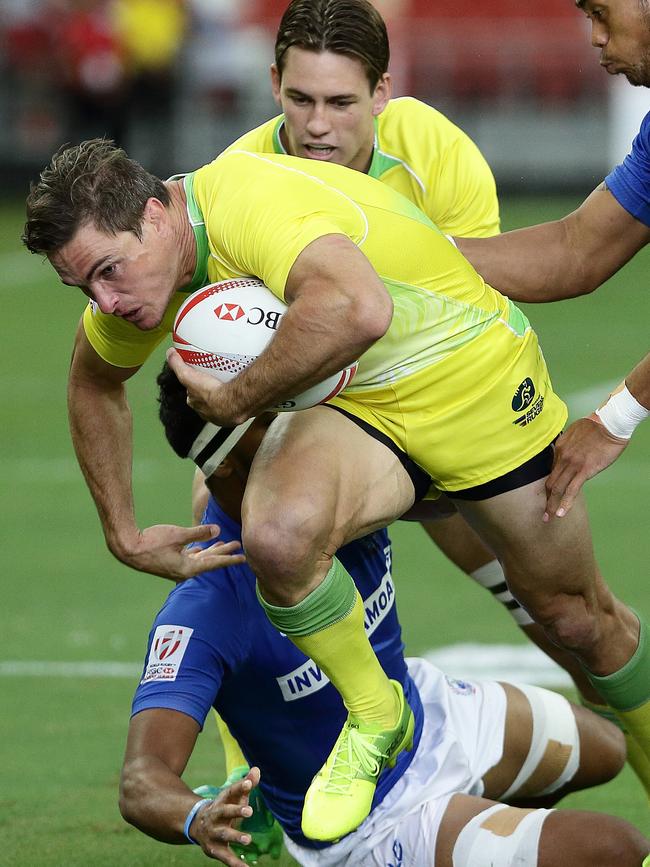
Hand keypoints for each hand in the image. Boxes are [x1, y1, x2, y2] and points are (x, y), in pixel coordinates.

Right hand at [114, 523, 245, 581]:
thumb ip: (199, 533)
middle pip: (209, 561)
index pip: (214, 563)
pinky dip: (199, 552)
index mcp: (188, 568)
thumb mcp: (178, 535)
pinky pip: (190, 558)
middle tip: (238, 545)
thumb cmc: (152, 542)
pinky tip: (202, 548)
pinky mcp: (170, 562)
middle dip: (224, 552)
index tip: (243, 558)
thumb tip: (218, 530)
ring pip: (200, 559)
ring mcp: (177, 568)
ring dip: (212, 551)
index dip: (230, 559)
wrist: (128, 549)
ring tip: (224, 545)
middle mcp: (184, 571)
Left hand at [167, 348, 246, 425]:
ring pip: (220, 402)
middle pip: (206, 398)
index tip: (199, 375)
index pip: (192, 393)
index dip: (194, 384)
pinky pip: (234, 404)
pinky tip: (239, 389)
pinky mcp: (234, 414)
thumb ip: (177, 365)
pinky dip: (235, 398)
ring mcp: (221, 415)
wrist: (232, 404)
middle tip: (215, 378)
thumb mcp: (187, 375)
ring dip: (223, 394)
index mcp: (195, 404)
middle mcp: (207, 412)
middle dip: (209, 389)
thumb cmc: (210, 393)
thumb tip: (170, 354)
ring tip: (228, 382)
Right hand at [190, 768, 261, 864]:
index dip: (240, 787)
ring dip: (235, 836)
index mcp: (221, 801)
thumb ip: (246, 784)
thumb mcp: (233, 796)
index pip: (230, 792)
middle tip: (249, 811)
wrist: (197, 825)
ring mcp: (213, 833)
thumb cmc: (223, 808)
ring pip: (224, 834)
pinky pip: (225, 857)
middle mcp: (215, 816)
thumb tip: (257, 769)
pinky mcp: (214, 849)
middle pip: (224, 812)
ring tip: (248, 839)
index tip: (249, 783)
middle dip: (236, 811)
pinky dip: (235, 864)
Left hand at [544, 415, 628, 520]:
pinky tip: (560, 513)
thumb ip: (568, 444)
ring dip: (551, 505)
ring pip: (557, 489)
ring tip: (547, 518)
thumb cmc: (596, 425)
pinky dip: (565, 503)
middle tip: (542, 511)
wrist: (609, 423)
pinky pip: (572, 490)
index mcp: (559, 448)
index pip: (551, 470)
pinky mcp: (585, 471)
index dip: (549, 484)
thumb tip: (567, 450)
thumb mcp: (574, 432)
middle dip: (545, 498)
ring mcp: (572, 465)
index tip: (547, 494)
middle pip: (550, 482)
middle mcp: (562, 458)